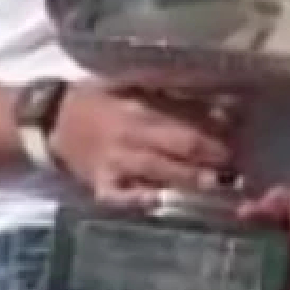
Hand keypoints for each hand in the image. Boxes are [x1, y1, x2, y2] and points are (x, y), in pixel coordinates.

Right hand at [50, 84, 245, 207]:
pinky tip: (161, 205)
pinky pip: (122, 198)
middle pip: (179, 148)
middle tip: (236, 168)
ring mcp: (116, 162)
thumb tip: (214, 103)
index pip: (185, 121)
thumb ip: (167, 95)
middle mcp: (131, 135)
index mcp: (139, 107)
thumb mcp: (129, 85)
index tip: (239, 139)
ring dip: (189, 181)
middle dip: (211, 159)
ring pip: (159, 173)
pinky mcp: (101, 185)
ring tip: (215, 189)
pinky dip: (140, 202)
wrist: (49, 120)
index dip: (215, 132)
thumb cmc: (95, 100)